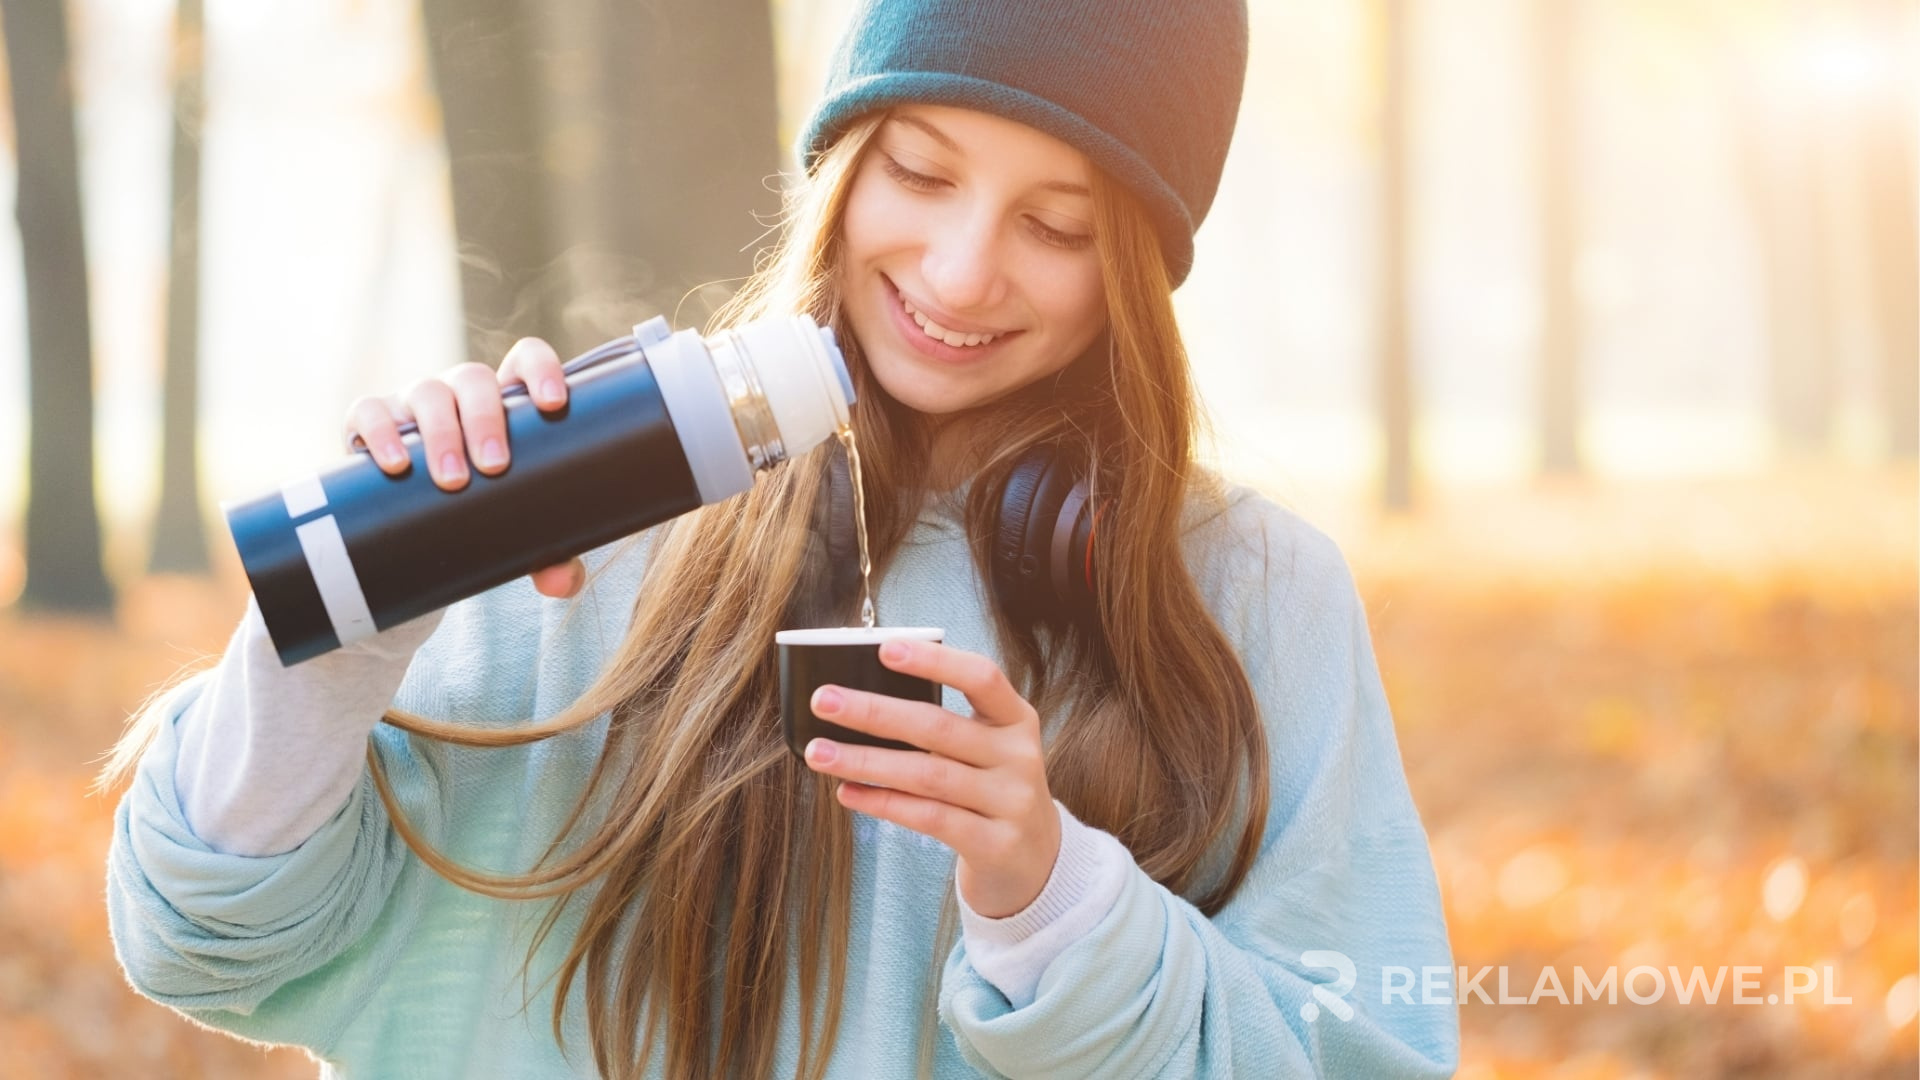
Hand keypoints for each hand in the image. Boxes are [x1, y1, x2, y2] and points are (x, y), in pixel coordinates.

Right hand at [342, 337, 585, 598]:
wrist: (413, 530)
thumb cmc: (482, 515)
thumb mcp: (517, 533)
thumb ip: (549, 555)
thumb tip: (561, 583)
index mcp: (506, 404)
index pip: (524, 360)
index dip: (540, 369)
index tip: (554, 403)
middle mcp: (460, 394)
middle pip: (473, 379)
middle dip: (485, 419)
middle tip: (494, 467)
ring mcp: (414, 404)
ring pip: (427, 393)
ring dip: (441, 434)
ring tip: (451, 480)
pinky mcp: (370, 421)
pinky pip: (369, 411)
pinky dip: (381, 433)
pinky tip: (395, 466)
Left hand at [801, 639, 1060, 918]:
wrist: (1037, 861)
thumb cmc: (994, 790)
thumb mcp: (989, 748)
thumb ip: (945, 725)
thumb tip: (861, 697)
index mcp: (1017, 719)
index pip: (982, 677)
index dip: (934, 661)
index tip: (884, 648)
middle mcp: (1019, 756)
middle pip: (938, 727)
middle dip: (874, 711)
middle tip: (823, 700)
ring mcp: (1011, 802)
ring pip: (927, 774)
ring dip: (866, 760)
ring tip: (819, 753)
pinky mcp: (995, 844)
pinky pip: (929, 818)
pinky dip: (883, 803)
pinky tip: (848, 792)